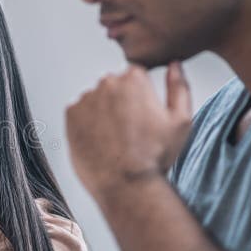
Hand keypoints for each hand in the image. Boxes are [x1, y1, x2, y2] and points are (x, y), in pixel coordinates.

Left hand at [65, 62, 192, 203]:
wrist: (126, 185)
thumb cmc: (155, 156)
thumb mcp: (181, 120)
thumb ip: (178, 87)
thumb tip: (174, 65)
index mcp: (134, 79)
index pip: (135, 75)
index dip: (141, 96)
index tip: (142, 116)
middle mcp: (106, 83)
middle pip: (113, 86)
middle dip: (120, 102)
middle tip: (129, 131)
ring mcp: (85, 98)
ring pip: (95, 100)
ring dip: (102, 113)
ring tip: (114, 139)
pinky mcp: (70, 115)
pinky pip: (79, 114)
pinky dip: (86, 124)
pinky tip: (100, 141)